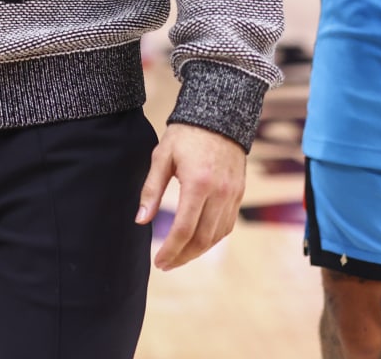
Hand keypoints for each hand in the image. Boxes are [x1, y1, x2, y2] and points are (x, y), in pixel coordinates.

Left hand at [137, 122, 246, 270]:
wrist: (220, 116)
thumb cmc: (185, 135)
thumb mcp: (162, 157)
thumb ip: (152, 190)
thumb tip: (141, 221)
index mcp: (198, 183)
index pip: (184, 229)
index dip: (170, 250)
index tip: (158, 261)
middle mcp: (219, 192)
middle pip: (202, 239)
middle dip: (182, 257)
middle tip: (165, 264)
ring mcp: (232, 195)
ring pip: (216, 236)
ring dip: (197, 251)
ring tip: (179, 256)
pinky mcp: (239, 194)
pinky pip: (227, 225)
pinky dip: (212, 238)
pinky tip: (197, 241)